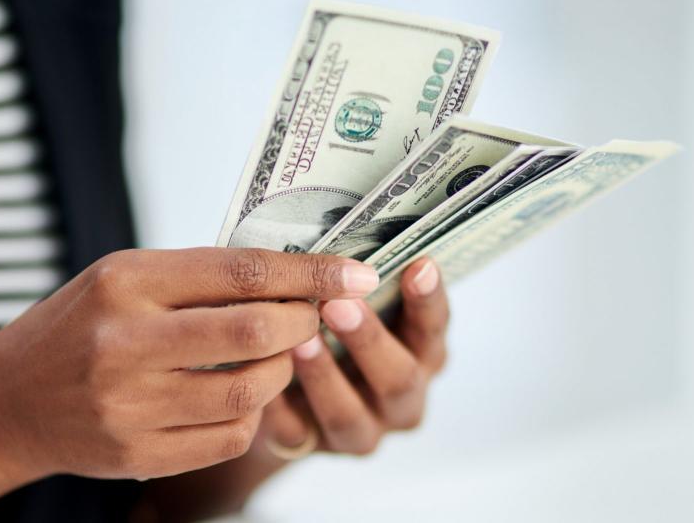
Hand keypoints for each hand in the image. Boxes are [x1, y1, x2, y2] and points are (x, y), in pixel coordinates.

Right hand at [0, 248, 379, 480]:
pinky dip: (253, 416)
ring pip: (248, 392)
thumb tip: (294, 275)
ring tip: (276, 357)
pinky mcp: (137, 453)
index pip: (241, 271)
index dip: (309, 272)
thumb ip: (198, 276)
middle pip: (252, 332)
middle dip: (303, 323)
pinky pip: (227, 438)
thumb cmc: (77, 326)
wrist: (8, 401)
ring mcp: (129, 406)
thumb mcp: (123, 278)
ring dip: (281, 373)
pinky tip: (243, 396)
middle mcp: (123, 343)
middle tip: (313, 317)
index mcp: (125, 282)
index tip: (355, 272)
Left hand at [259, 257, 448, 455]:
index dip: (428, 301)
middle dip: (369, 340)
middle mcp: (400, 401)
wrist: (290, 397)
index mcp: (420, 357)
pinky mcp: (310, 448)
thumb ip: (358, 287)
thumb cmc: (331, 331)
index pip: (434, 330)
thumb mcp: (355, 308)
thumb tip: (343, 246)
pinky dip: (276, 407)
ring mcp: (359, 431)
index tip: (419, 264)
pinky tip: (259, 377)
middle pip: (399, 379)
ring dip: (325, 376)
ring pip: (349, 416)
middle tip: (340, 303)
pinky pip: (294, 434)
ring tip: (299, 340)